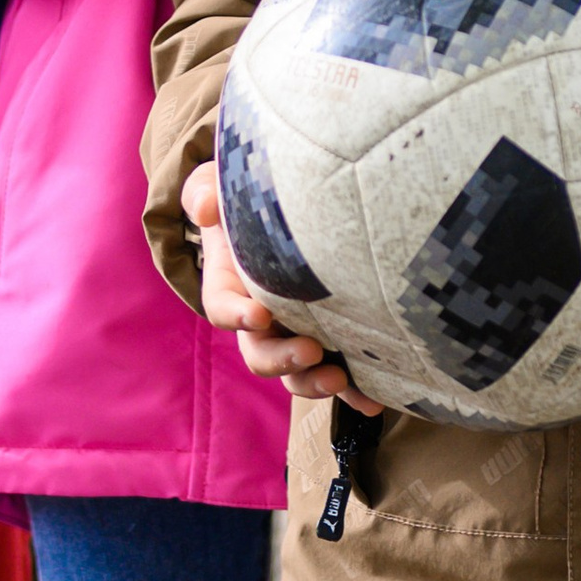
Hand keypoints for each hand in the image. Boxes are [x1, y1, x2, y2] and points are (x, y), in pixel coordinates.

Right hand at [182, 160, 383, 409]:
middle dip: (282, 358)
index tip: (259, 314)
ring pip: (297, 372)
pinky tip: (374, 397)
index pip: (222, 307)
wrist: (288, 202)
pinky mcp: (332, 339)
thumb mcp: (222, 183)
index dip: (236, 316)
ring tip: (341, 378)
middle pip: (260, 352)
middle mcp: (261, 318)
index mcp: (230, 285)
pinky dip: (355, 390)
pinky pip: (339, 370)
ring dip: (315, 382)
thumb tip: (206, 209)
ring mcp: (295, 331)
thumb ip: (207, 190)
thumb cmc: (250, 194)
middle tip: (310, 351)